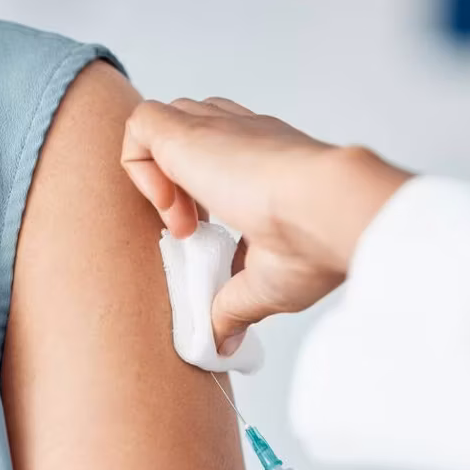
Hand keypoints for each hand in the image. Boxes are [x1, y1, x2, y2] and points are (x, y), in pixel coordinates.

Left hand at [121, 98, 410, 351]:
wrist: (329, 211)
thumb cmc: (315, 244)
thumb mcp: (266, 283)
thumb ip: (235, 306)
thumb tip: (223, 343)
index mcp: (267, 162)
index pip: (221, 159)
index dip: (201, 197)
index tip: (210, 239)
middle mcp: (242, 136)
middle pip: (189, 134)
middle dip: (177, 183)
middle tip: (192, 232)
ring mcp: (217, 127)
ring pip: (163, 125)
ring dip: (158, 177)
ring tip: (183, 224)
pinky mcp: (188, 130)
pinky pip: (140, 127)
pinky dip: (139, 168)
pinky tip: (169, 209)